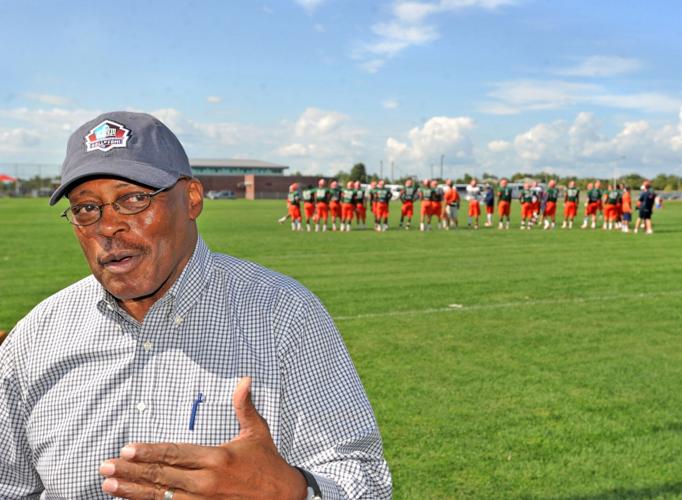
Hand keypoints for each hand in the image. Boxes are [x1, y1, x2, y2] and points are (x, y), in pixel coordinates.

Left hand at [99, 377, 306, 499]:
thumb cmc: (268, 464)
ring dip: (133, 492)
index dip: (149, 452)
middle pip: (161, 477)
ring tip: (109, 487)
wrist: (284, 498)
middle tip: (104, 468)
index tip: (127, 450)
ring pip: (160, 497)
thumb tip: (244, 379)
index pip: (175, 454)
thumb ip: (244, 407)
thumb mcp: (258, 432)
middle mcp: (207, 483)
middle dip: (130, 472)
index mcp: (217, 458)